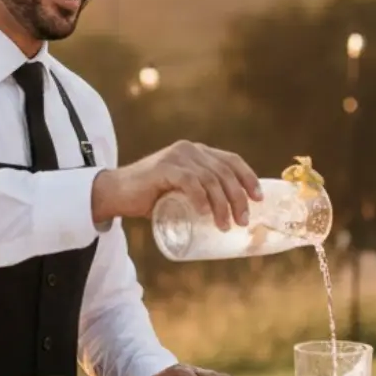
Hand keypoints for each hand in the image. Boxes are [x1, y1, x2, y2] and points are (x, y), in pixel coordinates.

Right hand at [91, 139, 260, 230]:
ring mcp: (176, 157)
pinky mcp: (162, 168)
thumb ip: (199, 194)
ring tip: (225, 225)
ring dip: (222, 204)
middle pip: (224, 172)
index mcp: (197, 152)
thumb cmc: (150, 197)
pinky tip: (204, 213)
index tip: (259, 198)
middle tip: (243, 222)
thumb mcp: (181, 192)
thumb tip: (230, 218)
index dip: (249, 177)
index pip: (231, 160)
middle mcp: (189, 150)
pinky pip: (189, 181)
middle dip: (238, 198)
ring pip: (210, 179)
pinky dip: (200, 197)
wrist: (116, 193)